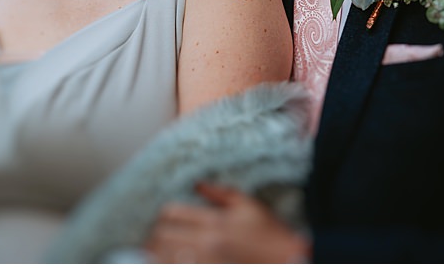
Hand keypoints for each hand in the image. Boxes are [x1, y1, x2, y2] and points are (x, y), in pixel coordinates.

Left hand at [144, 182, 309, 262]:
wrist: (290, 262)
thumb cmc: (270, 234)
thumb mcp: (248, 206)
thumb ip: (220, 193)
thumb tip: (196, 184)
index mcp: (215, 223)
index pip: (172, 213)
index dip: (163, 215)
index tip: (164, 218)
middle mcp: (207, 244)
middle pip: (163, 236)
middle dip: (155, 235)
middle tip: (153, 236)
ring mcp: (207, 264)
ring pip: (166, 258)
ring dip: (156, 253)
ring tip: (154, 251)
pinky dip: (169, 265)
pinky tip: (167, 262)